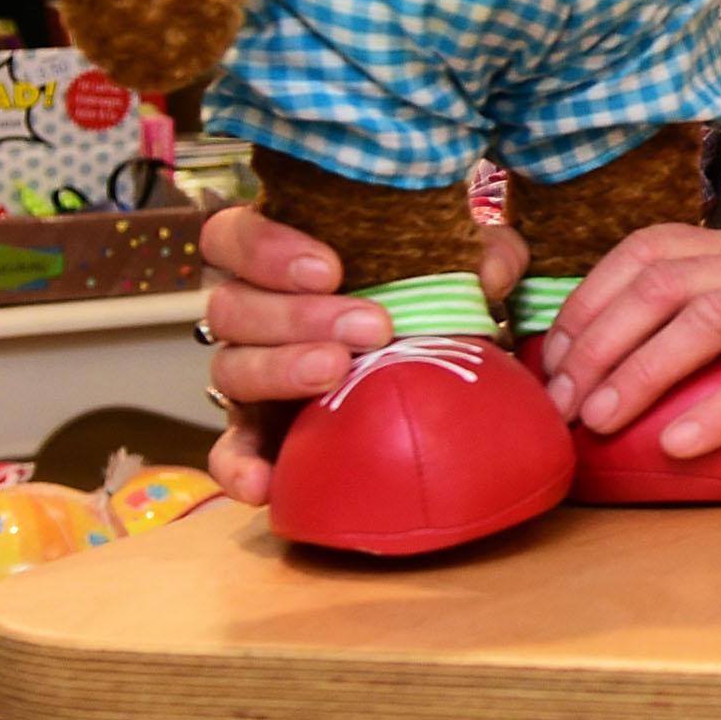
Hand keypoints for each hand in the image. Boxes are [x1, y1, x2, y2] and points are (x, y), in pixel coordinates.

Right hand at [193, 206, 526, 503]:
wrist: (427, 357)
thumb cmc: (424, 294)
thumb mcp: (459, 262)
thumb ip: (484, 250)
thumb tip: (492, 273)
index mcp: (277, 261)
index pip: (231, 238)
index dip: (265, 250)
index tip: (328, 268)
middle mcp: (249, 314)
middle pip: (233, 307)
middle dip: (299, 315)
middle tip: (371, 327)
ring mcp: (248, 373)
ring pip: (230, 368)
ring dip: (281, 370)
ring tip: (337, 372)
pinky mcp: (256, 432)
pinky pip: (229, 452)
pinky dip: (239, 466)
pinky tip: (264, 481)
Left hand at [538, 226, 720, 457]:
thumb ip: (704, 323)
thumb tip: (602, 372)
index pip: (644, 252)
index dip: (587, 304)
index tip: (550, 365)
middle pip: (662, 283)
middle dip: (597, 344)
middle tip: (562, 405)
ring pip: (709, 317)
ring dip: (642, 371)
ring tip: (602, 421)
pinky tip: (681, 445)